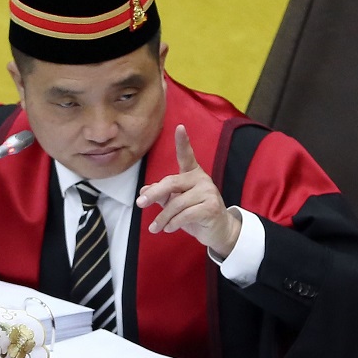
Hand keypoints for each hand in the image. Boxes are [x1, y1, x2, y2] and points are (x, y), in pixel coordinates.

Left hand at [135, 124, 240, 257]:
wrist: (219, 231)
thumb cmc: (195, 214)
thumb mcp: (175, 203)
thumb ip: (161, 194)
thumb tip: (143, 191)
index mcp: (192, 174)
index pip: (186, 155)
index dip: (183, 141)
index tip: (179, 127)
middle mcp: (201, 179)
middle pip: (171, 183)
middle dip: (153, 194)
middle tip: (139, 204)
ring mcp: (208, 192)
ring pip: (176, 203)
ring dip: (162, 218)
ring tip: (155, 228)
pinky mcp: (211, 207)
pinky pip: (185, 215)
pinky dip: (173, 224)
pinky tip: (168, 229)